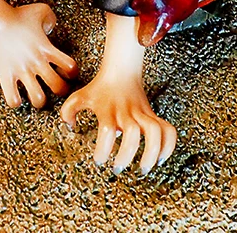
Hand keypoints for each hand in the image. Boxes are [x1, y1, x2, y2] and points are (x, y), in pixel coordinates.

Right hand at [0, 3, 78, 108]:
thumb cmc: (17, 15)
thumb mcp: (41, 10)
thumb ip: (51, 18)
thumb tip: (51, 28)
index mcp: (47, 48)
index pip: (70, 67)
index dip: (72, 72)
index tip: (66, 71)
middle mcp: (37, 62)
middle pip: (58, 87)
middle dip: (61, 90)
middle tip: (56, 88)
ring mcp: (21, 70)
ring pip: (38, 99)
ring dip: (40, 100)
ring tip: (37, 95)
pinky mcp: (6, 75)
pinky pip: (13, 99)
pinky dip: (16, 101)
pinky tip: (17, 95)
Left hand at [60, 71, 176, 174]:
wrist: (121, 70)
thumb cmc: (99, 88)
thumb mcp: (80, 97)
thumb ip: (68, 112)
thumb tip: (70, 128)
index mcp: (107, 110)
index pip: (106, 130)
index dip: (103, 149)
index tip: (99, 160)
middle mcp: (126, 112)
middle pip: (131, 132)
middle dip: (126, 154)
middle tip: (118, 167)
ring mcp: (142, 113)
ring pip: (153, 130)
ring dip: (151, 151)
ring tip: (143, 167)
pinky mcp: (153, 115)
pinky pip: (168, 129)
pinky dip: (168, 145)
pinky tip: (161, 158)